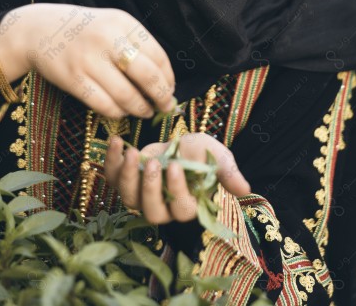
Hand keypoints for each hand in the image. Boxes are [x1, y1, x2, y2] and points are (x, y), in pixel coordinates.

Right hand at [0, 3, 175, 118]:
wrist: (39, 29)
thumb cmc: (85, 31)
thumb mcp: (113, 25)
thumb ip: (137, 45)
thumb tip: (165, 80)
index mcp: (123, 23)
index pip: (158, 55)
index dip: (168, 78)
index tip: (170, 90)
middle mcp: (108, 39)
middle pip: (147, 76)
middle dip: (161, 96)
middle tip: (165, 106)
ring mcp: (89, 59)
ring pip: (127, 95)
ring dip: (141, 108)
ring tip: (145, 111)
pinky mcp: (73, 79)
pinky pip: (104, 105)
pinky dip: (119, 112)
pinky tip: (122, 111)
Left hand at [104, 133, 250, 223]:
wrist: (178, 142)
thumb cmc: (199, 152)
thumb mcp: (216, 156)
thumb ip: (227, 172)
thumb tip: (245, 189)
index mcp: (187, 204)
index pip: (181, 209)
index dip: (176, 190)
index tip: (175, 165)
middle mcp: (163, 207)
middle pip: (152, 213)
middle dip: (150, 188)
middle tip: (153, 163)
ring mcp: (141, 196)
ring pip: (129, 199)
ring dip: (127, 177)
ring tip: (132, 152)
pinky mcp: (124, 180)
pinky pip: (112, 178)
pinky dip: (110, 161)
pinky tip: (116, 141)